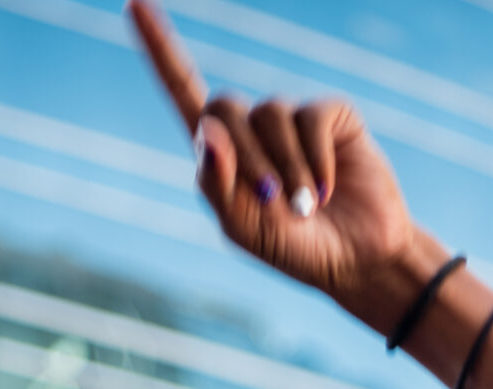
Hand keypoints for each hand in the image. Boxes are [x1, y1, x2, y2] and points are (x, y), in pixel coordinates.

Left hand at [127, 0, 428, 327]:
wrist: (356, 258)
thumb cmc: (295, 249)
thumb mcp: (244, 229)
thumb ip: (217, 186)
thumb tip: (206, 130)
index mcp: (221, 153)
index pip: (183, 91)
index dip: (160, 49)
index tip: (135, 4)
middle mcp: (252, 128)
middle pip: (224, 106)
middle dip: (245, 158)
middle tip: (271, 201)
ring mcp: (292, 119)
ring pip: (270, 114)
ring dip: (287, 168)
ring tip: (307, 206)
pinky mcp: (331, 116)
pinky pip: (311, 119)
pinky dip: (316, 158)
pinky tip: (327, 188)